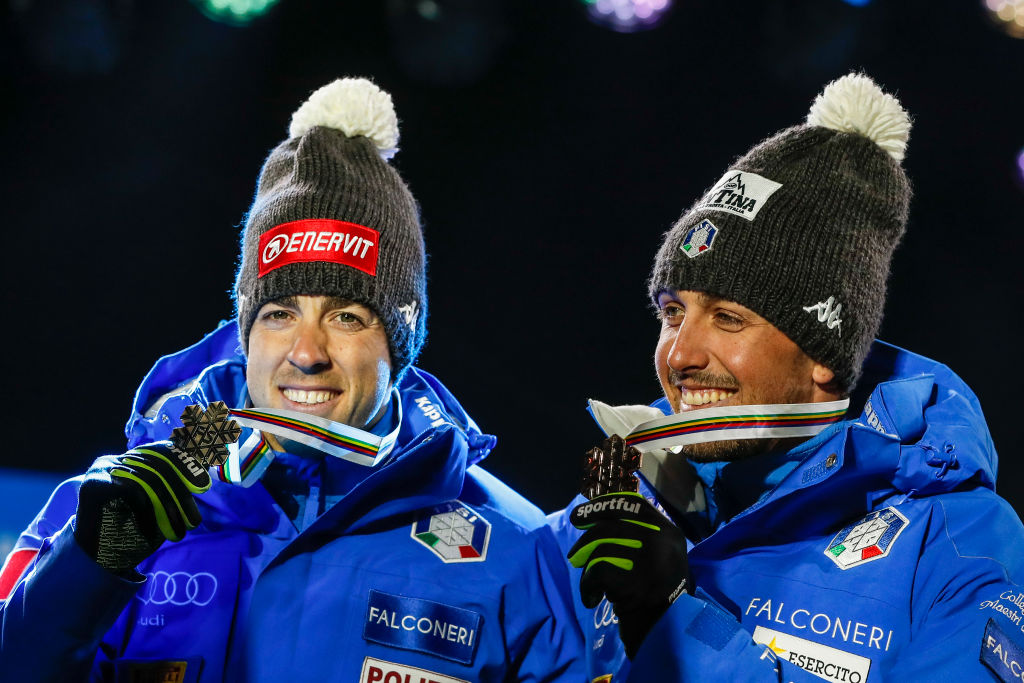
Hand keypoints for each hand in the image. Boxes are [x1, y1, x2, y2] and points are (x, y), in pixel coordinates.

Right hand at [74, 443, 210, 575]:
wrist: (93, 553)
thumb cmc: (130, 528)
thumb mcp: (158, 506)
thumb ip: (174, 489)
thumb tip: (205, 478)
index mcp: (132, 459)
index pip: (164, 452)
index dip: (186, 465)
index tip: (204, 485)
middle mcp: (117, 459)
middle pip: (159, 467)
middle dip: (181, 494)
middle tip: (194, 521)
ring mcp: (103, 468)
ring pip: (148, 479)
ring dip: (168, 508)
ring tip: (178, 530)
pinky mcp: (94, 482)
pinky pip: (131, 491)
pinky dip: (145, 512)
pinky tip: (149, 531)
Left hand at [568, 492, 689, 657]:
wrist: (672, 634)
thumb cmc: (662, 598)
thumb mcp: (661, 560)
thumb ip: (639, 538)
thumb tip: (598, 519)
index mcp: (671, 533)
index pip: (635, 505)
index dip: (604, 505)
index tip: (582, 512)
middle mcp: (663, 541)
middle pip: (611, 526)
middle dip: (586, 539)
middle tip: (573, 555)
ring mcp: (650, 560)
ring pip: (601, 549)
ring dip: (588, 570)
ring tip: (591, 586)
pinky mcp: (635, 581)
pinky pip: (596, 572)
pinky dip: (588, 586)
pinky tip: (592, 599)